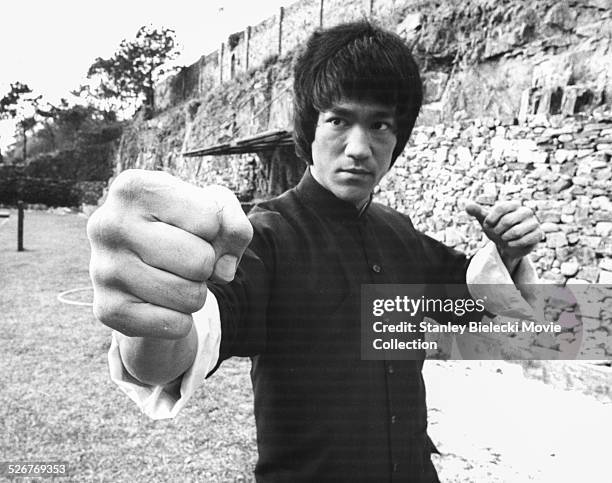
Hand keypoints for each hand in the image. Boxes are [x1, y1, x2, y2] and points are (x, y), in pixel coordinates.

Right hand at [87, 169, 252, 339]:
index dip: (214, 229)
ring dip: (196, 292)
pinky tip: (160, 300)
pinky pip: (176, 325)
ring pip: (191, 296)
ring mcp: (103, 269)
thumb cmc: (182, 226)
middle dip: (206, 264)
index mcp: (133, 188)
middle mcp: (108, 224)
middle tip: (185, 258)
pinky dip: (181, 318)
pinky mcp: (107, 309)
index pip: (209, 220)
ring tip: (174, 277)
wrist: (141, 261)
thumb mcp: (213, 208)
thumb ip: (234, 225)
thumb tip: (224, 271)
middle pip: (200, 260)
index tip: (191, 227)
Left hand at [465, 201, 542, 272]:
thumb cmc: (497, 229)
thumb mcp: (486, 221)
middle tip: (497, 234)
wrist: (508, 244)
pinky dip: (513, 244)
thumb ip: (477, 212)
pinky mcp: (538, 234)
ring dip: (505, 238)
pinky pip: (524, 240)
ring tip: (505, 238)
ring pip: (516, 232)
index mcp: (513, 205)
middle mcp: (525, 211)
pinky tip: (511, 244)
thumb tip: (467, 205)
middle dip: (497, 231)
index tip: (488, 225)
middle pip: (507, 221)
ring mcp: (533, 222)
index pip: (500, 208)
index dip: (491, 219)